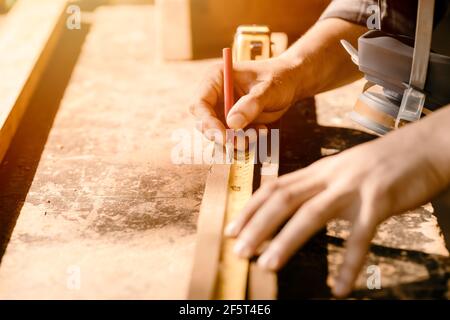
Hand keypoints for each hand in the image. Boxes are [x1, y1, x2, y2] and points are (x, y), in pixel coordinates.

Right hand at [190, 56, 301, 141]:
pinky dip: (244, 140)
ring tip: (258, 134)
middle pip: (204, 122)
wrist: (290, 83)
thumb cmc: (279, 78)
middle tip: (241, 143)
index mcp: (216, 78)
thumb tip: (232, 123)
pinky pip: (231, 138)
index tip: (224, 137)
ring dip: (235, 141)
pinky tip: (261, 131)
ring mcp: (222, 110)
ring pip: (217, 134)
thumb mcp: (269, 89)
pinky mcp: (231, 122)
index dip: (208, 123)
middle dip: (221, 136)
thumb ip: (251, 104)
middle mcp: (214, 95)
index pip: (200, 103)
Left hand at [225, 114, 449, 297]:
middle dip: (256, 226)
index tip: (231, 229)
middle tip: (239, 251)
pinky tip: (340, 288)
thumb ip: (318, 185)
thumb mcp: (342, 170)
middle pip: (283, 199)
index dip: (250, 209)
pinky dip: (349, 265)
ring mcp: (353, 187)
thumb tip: (294, 205)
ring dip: (286, 241)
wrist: (424, 147)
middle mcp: (329, 176)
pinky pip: (360, 237)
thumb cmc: (380, 164)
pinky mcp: (380, 201)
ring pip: (311, 214)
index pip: (275, 188)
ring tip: (267, 266)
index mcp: (319, 170)